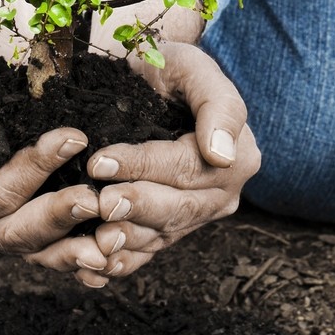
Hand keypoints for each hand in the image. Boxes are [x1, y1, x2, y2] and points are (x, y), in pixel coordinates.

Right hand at [0, 42, 118, 286]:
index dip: (34, 171)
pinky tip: (113, 260)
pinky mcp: (39, 228)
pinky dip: (84, 260)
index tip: (73, 138)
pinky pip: (60, 254)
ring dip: (77, 250)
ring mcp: (11, 230)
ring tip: (112, 240)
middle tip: (95, 199)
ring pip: (43, 251)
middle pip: (20, 232)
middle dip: (58, 216)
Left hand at [81, 41, 259, 280]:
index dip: (144, 165)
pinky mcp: (168, 231)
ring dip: (128, 240)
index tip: (102, 161)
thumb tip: (223, 153)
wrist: (149, 84)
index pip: (187, 167)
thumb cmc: (170, 68)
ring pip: (162, 236)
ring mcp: (194, 217)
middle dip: (137, 206)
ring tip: (97, 239)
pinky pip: (148, 253)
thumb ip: (218, 105)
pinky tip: (97, 266)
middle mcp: (221, 193)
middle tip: (100, 203)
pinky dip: (123, 262)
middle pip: (178, 208)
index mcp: (237, 157)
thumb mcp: (195, 68)